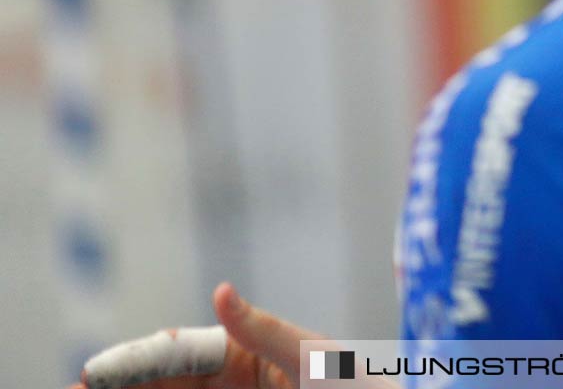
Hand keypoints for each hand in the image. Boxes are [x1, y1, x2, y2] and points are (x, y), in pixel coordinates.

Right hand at [76, 284, 321, 388]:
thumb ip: (263, 330)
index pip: (181, 354)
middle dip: (122, 386)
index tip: (97, 372)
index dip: (138, 362)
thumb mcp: (312, 356)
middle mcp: (234, 383)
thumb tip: (220, 291)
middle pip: (166, 385)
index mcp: (248, 355)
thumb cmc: (359, 383)